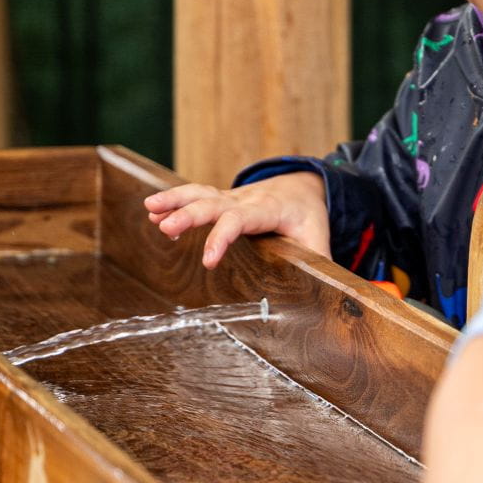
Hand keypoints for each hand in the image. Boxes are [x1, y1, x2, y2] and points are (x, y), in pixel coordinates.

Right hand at [143, 171, 330, 267]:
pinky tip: (153, 211)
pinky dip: (175, 201)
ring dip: (174, 199)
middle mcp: (246, 200)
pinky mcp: (222, 199)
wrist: (305, 186)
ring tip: (149, 209)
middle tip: (165, 228)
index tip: (207, 260)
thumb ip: (321, 265)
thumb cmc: (310, 218)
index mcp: (269, 210)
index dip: (223, 237)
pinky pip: (196, 196)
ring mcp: (232, 197)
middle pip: (214, 202)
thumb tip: (333, 295)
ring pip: (200, 192)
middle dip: (189, 214)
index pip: (241, 220)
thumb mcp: (319, 240)